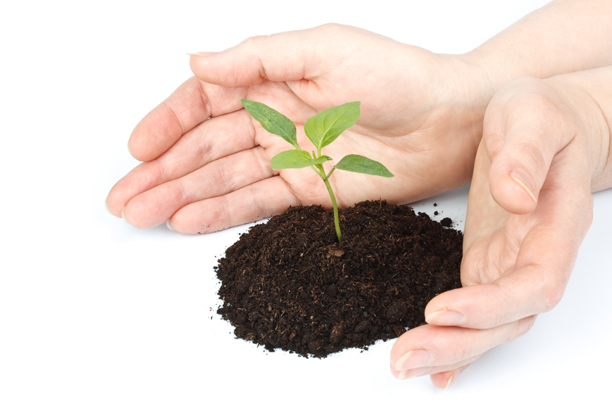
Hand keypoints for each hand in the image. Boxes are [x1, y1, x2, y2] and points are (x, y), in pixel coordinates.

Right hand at [106, 24, 491, 232]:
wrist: (452, 121)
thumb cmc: (396, 75)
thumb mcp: (322, 51)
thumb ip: (257, 57)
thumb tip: (195, 60)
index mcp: (273, 79)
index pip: (206, 102)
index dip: (169, 124)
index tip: (138, 148)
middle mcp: (276, 119)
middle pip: (206, 148)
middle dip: (163, 171)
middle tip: (123, 198)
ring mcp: (290, 158)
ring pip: (224, 179)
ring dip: (182, 195)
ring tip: (143, 214)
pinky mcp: (310, 191)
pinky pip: (258, 203)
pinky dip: (222, 212)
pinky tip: (189, 221)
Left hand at [390, 75, 607, 386]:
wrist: (546, 125)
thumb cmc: (544, 115)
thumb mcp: (533, 114)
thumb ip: (526, 153)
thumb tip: (514, 196)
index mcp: (555, 226)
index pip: (533, 284)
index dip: (490, 306)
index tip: (439, 310)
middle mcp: (535, 256)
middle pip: (506, 320)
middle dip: (459, 344)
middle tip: (404, 358)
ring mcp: (509, 263)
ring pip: (487, 324)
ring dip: (447, 348)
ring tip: (401, 363)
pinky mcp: (485, 261)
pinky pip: (474, 311)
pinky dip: (455, 340)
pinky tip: (430, 366)